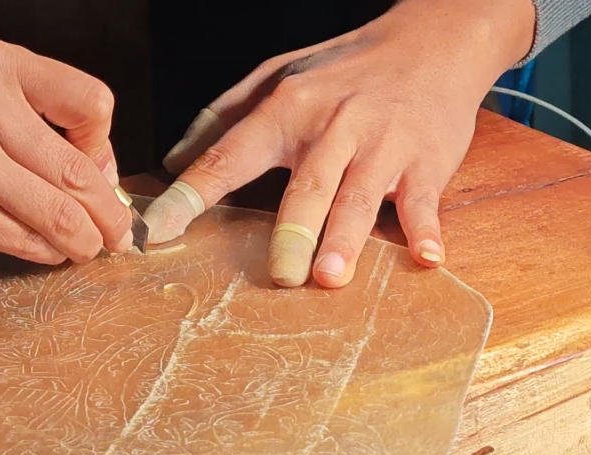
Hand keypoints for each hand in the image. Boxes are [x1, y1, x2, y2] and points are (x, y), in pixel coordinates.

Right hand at [0, 39, 132, 264]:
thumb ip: (34, 113)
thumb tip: (100, 174)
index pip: (92, 106)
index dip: (104, 145)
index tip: (94, 166)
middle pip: (79, 174)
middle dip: (108, 214)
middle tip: (118, 234)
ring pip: (56, 216)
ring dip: (83, 241)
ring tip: (88, 247)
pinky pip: (19, 241)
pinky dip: (43, 252)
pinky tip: (48, 251)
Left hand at [144, 0, 535, 287]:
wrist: (432, 42)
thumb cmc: (343, 70)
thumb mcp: (276, 76)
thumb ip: (222, 117)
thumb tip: (172, 160)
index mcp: (286, 109)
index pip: (230, 156)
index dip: (191, 194)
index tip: (158, 230)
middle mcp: (332, 128)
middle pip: (308, 184)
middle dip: (292, 229)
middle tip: (279, 274)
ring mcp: (382, 146)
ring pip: (360, 196)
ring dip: (346, 237)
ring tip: (330, 276)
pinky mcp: (426, 163)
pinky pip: (424, 201)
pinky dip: (426, 229)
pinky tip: (427, 258)